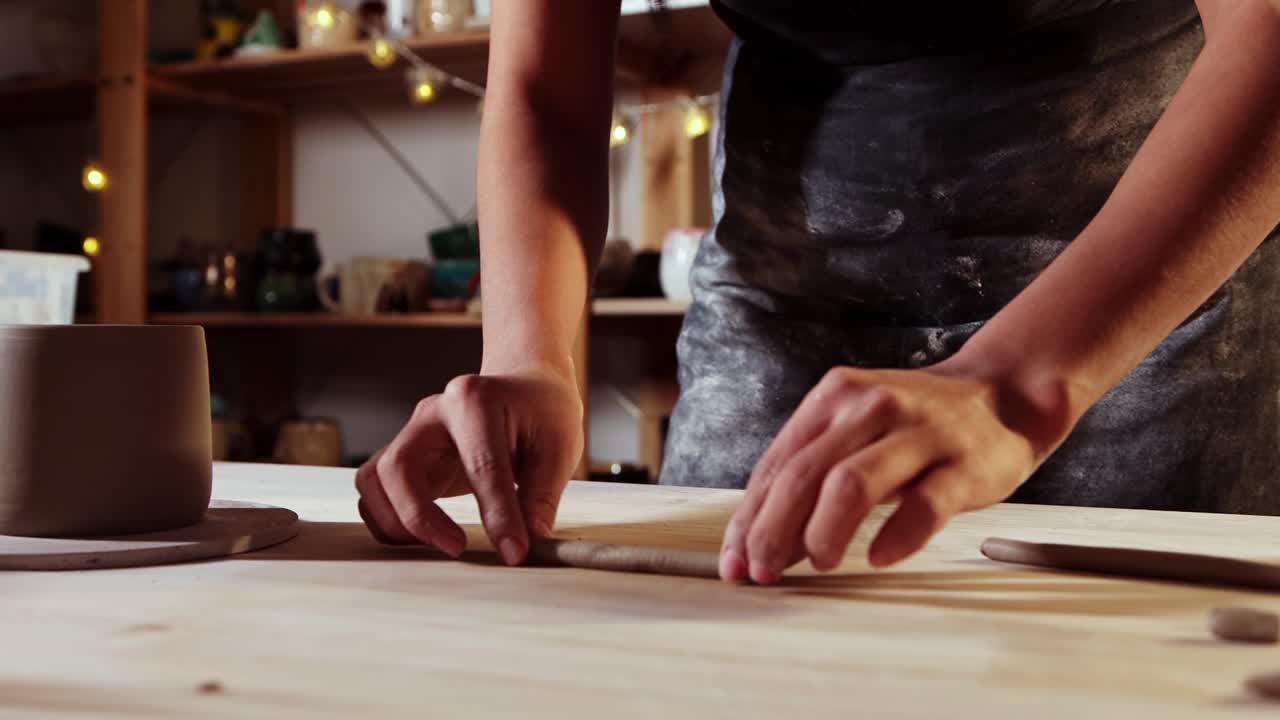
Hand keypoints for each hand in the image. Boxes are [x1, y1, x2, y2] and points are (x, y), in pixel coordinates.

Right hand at [355, 364, 582, 565]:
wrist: (525, 388)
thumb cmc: (542, 413)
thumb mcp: (559, 448)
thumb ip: (541, 496)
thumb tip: (529, 540)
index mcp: (475, 401)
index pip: (481, 465)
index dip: (498, 514)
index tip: (513, 551)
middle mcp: (433, 412)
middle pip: (399, 467)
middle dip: (420, 517)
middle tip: (457, 548)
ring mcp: (413, 432)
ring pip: (375, 480)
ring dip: (396, 521)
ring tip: (438, 544)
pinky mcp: (405, 455)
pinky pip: (376, 490)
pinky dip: (389, 519)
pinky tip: (424, 537)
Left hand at [719, 362, 1069, 583]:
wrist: (1001, 396)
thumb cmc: (913, 427)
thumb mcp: (855, 434)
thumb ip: (810, 478)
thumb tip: (760, 544)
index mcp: (834, 397)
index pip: (777, 464)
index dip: (748, 518)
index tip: (732, 561)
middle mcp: (870, 407)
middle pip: (804, 474)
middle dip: (772, 531)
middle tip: (763, 572)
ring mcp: (918, 433)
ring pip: (852, 483)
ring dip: (823, 532)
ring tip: (818, 562)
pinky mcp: (962, 464)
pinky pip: (923, 505)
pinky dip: (896, 536)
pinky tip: (877, 558)